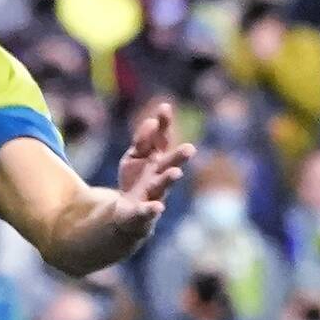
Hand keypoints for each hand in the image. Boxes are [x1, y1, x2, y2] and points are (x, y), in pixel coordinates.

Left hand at [113, 103, 194, 236]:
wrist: (128, 213)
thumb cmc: (137, 180)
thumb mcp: (134, 157)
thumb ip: (142, 142)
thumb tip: (149, 122)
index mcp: (157, 159)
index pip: (162, 139)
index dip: (163, 124)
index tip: (164, 107)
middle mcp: (159, 175)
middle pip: (170, 163)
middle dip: (179, 157)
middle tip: (190, 149)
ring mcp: (154, 194)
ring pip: (163, 186)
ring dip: (170, 179)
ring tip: (176, 173)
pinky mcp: (144, 212)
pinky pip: (148, 211)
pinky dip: (152, 209)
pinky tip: (158, 207)